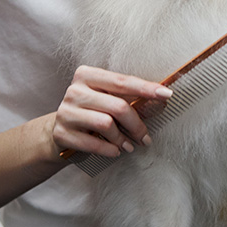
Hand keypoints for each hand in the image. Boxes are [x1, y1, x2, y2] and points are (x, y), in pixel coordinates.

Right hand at [53, 65, 171, 158]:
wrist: (59, 131)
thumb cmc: (91, 112)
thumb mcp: (108, 100)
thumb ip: (131, 99)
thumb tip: (162, 101)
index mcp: (87, 75)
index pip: (122, 81)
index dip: (146, 89)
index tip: (167, 94)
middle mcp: (75, 91)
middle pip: (117, 106)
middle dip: (137, 124)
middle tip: (146, 138)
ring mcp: (66, 112)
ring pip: (106, 124)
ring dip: (123, 139)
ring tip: (129, 145)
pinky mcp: (61, 133)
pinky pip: (93, 143)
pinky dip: (110, 149)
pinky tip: (115, 151)